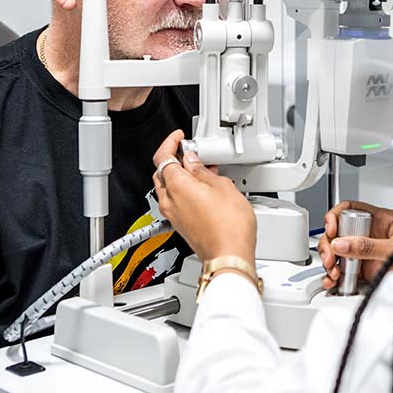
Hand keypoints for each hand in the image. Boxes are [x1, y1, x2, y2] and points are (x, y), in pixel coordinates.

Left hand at [151, 130, 255, 263]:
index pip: (162, 157)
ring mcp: (173, 214)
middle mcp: (169, 201)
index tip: (179, 138)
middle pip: (162, 172)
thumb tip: (194, 162)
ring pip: (168, 187)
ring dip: (180, 175)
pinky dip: (184, 190)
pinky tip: (202, 188)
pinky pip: (175, 200)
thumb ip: (203, 170)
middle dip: (174, 159)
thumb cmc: (229, 226)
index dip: (170, 143)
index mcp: (176, 186)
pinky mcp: (180, 224)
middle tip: (192, 152)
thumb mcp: (222, 185)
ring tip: (202, 170)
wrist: (230, 254)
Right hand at [317, 200, 392, 289]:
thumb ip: (370, 246)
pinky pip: (343, 269)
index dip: (336, 216)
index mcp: (381, 220)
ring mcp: (366, 252)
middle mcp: (371, 234)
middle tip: (331, 257)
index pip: (350, 208)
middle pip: (339, 231)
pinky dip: (334, 275)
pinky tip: (333, 280)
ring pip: (337, 251)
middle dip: (330, 243)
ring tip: (334, 272)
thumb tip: (343, 243)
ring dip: (330, 261)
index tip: (332, 230)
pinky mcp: (364, 269)